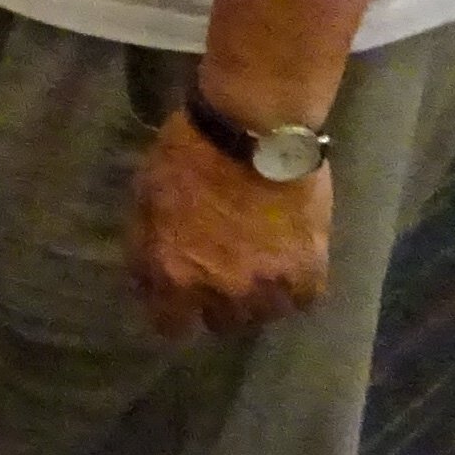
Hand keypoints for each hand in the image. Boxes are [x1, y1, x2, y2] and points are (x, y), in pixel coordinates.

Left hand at [128, 106, 332, 338]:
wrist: (253, 129)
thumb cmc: (189, 153)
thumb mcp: (146, 196)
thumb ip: (146, 246)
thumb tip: (146, 280)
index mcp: (175, 273)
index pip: (170, 326)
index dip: (172, 312)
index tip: (178, 298)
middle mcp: (222, 291)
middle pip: (219, 322)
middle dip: (216, 302)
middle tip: (222, 273)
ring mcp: (267, 285)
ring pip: (261, 315)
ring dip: (257, 297)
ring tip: (258, 268)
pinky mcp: (308, 272)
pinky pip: (300, 300)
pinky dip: (294, 287)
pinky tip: (287, 265)